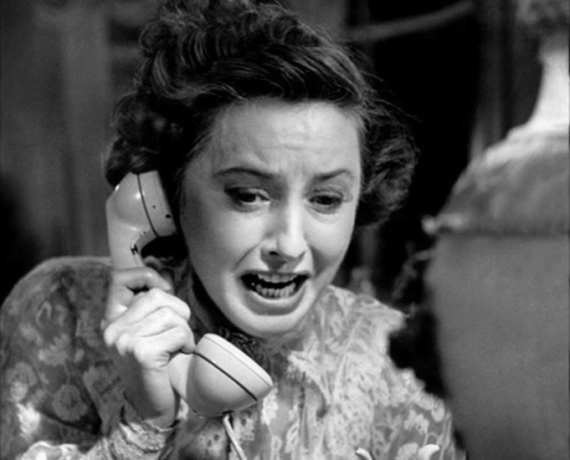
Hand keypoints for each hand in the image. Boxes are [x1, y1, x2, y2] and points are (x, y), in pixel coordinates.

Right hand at [102, 267, 194, 427]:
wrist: (151, 407)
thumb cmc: (157, 364)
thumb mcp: (151, 328)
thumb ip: (155, 302)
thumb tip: (164, 268)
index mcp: (111, 319)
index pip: (120, 277)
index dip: (145, 275)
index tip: (162, 290)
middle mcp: (112, 328)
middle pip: (157, 295)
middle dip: (178, 311)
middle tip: (177, 334)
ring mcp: (124, 340)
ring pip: (171, 314)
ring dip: (184, 330)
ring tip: (178, 347)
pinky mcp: (141, 352)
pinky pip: (178, 332)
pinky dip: (187, 342)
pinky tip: (180, 355)